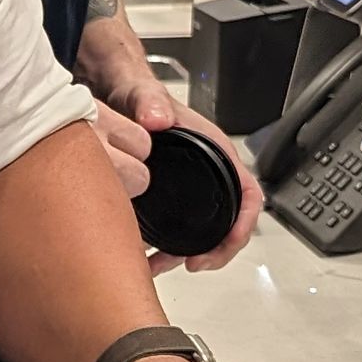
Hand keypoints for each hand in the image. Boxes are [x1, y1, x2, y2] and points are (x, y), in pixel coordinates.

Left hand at [75, 26, 261, 270]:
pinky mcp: (165, 199)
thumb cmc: (138, 94)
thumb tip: (156, 117)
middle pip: (227, 222)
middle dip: (216, 250)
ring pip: (200, 232)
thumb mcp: (143, 94)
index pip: (248, 192)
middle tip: (192, 264)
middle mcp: (206, 173)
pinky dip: (164, 249)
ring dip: (185, 255)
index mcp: (214, 151)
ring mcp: (187, 189)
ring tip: (159, 266)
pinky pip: (175, 230)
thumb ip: (149, 101)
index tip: (230, 240)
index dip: (245, 221)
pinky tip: (143, 257)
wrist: (113, 96)